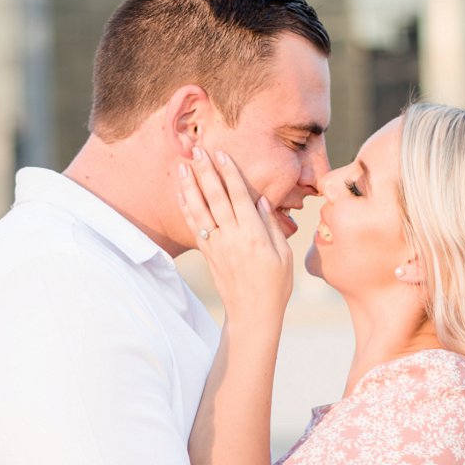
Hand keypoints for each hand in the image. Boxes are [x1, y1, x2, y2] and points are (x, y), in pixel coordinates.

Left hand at [178, 148, 292, 320]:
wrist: (253, 314)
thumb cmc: (275, 284)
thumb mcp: (283, 254)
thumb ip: (271, 225)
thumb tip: (261, 200)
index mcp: (254, 235)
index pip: (239, 196)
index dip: (229, 174)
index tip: (221, 154)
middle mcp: (232, 237)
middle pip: (216, 198)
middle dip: (205, 172)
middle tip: (197, 150)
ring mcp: (217, 246)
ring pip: (200, 210)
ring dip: (190, 186)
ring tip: (182, 166)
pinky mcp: (208, 254)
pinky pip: (195, 227)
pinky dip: (187, 209)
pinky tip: (181, 194)